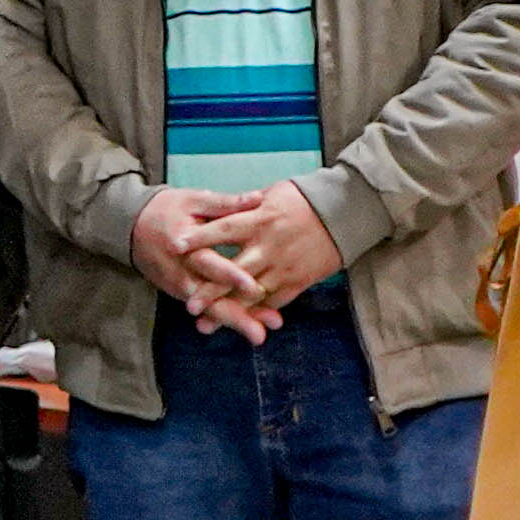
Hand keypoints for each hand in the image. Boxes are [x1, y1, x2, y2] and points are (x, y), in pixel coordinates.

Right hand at [125, 186, 281, 342]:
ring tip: (259, 336)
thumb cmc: (168, 209)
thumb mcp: (194, 200)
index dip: (232, 277)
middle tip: (261, 332)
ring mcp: (180, 286)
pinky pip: (205, 309)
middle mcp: (182, 272)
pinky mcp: (181, 293)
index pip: (210, 264)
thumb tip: (258, 199)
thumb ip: (226, 204)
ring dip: (235, 322)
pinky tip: (249, 328)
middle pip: (211, 299)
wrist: (131, 226)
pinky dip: (224, 319)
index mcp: (186, 246)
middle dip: (237, 316)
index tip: (255, 288)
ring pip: (209, 309)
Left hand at [183, 181, 342, 323]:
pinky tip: (237, 322)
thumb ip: (245, 208)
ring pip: (251, 294)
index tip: (175, 245)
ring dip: (227, 311)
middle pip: (233, 271)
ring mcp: (283, 267)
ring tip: (204, 324)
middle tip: (187, 305)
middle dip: (209, 290)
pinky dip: (255, 312)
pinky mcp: (298, 281)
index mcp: (259, 220)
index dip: (199, 237)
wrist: (344, 212)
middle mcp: (268, 246)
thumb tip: (217, 212)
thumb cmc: (305, 199)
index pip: (223, 229)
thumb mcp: (272, 195)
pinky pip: (273, 302)